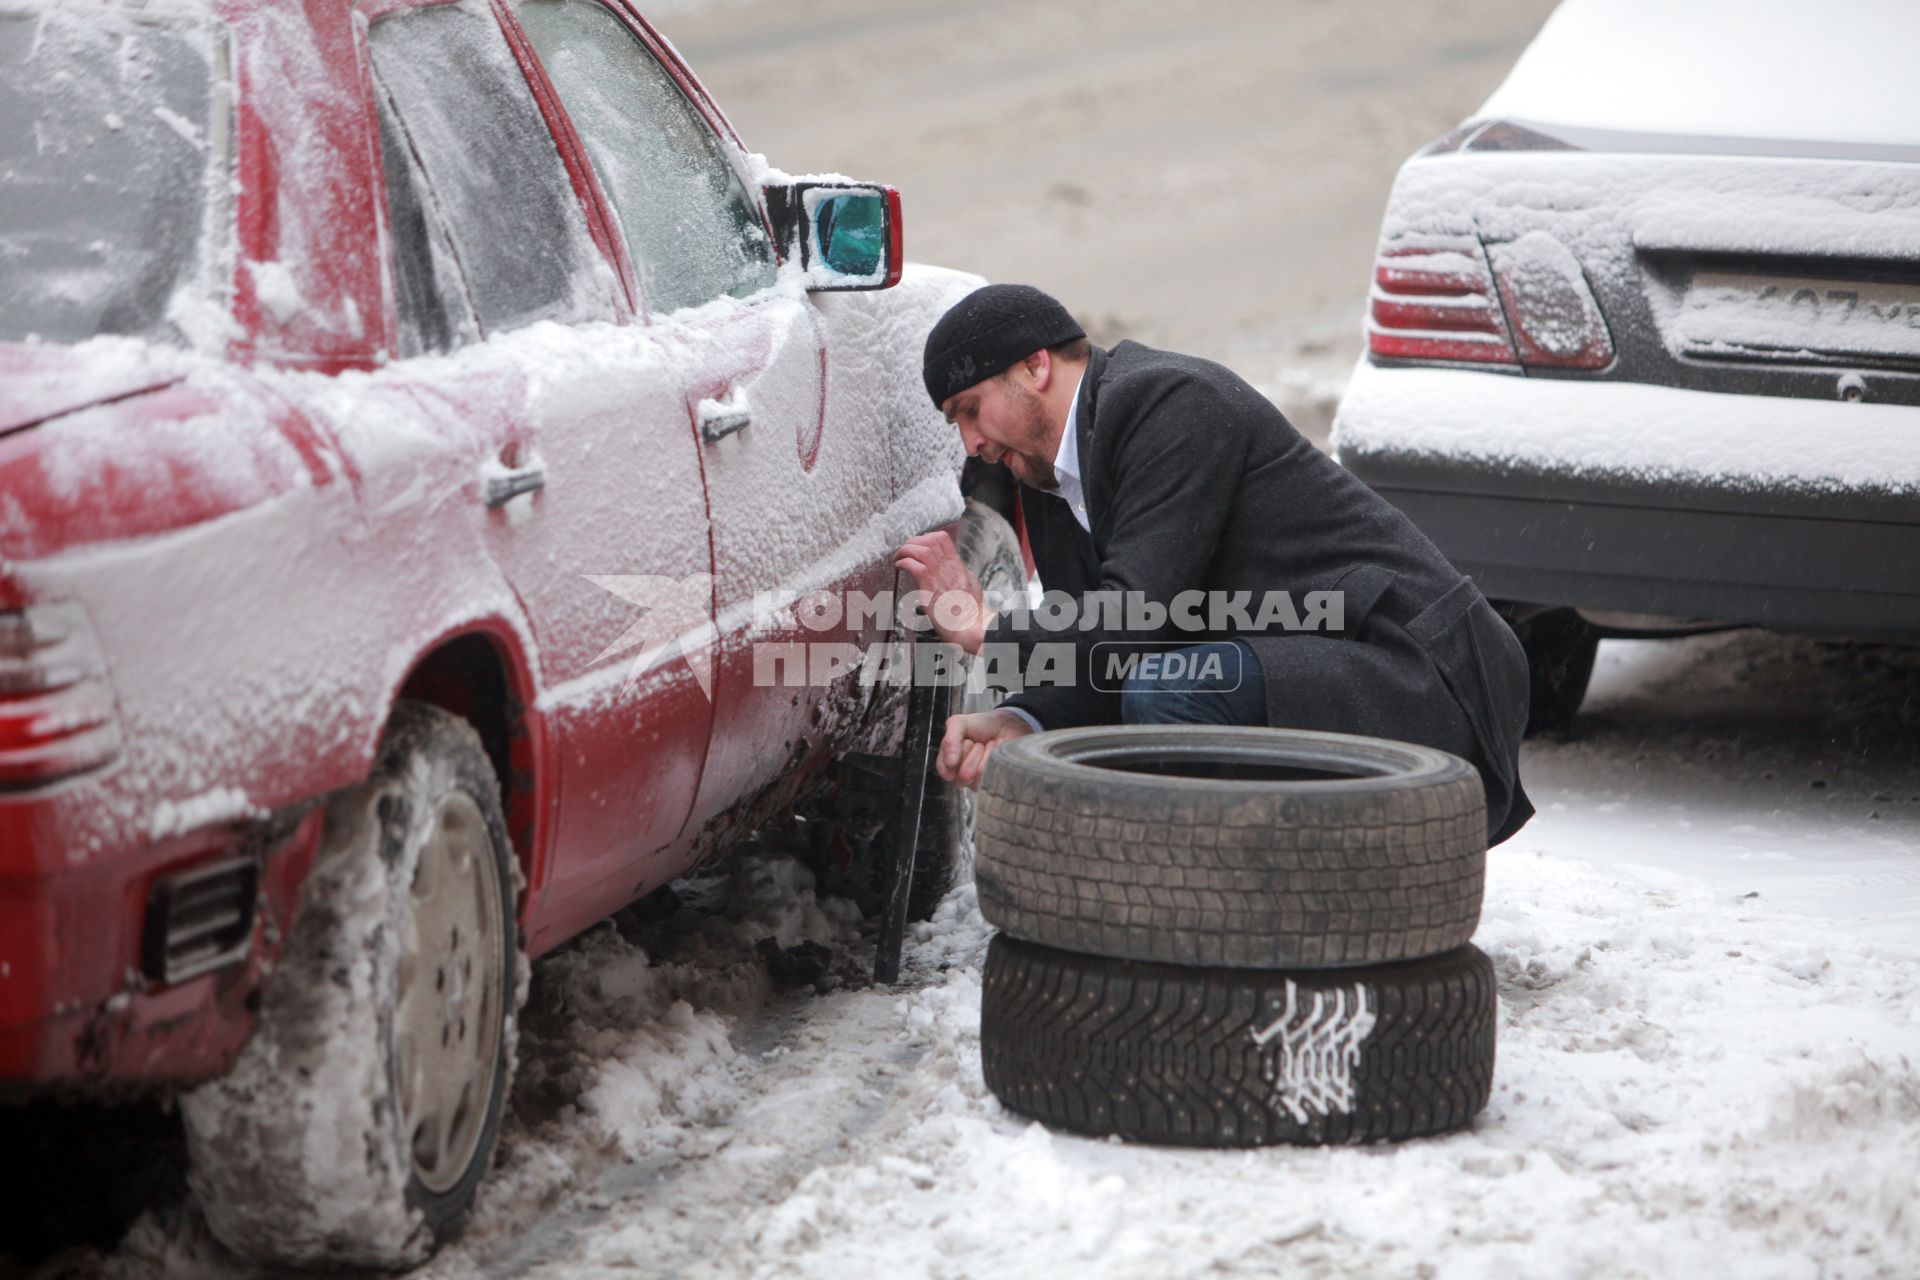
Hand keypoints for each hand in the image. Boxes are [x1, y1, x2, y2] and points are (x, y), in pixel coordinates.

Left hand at [894, 530, 990, 654]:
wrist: (971, 628)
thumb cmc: (970, 614)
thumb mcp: (969, 587)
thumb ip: (959, 576)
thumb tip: (954, 571)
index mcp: (957, 567)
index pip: (942, 538)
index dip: (925, 537)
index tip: (917, 546)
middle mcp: (949, 568)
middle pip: (929, 540)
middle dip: (912, 542)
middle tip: (904, 552)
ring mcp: (940, 578)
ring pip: (922, 550)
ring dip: (905, 551)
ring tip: (898, 558)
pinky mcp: (930, 590)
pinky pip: (915, 567)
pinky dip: (904, 563)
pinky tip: (899, 567)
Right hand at [936, 709, 1033, 789]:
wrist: (1005, 724)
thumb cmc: (981, 725)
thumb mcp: (959, 723)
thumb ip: (949, 740)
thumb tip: (950, 762)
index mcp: (948, 762)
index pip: (944, 770)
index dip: (954, 757)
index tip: (963, 741)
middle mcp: (960, 775)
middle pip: (961, 776)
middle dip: (970, 753)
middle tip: (975, 742)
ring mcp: (976, 781)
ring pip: (976, 776)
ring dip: (982, 755)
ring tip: (985, 746)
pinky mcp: (991, 782)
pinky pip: (989, 777)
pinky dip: (992, 759)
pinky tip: (994, 753)